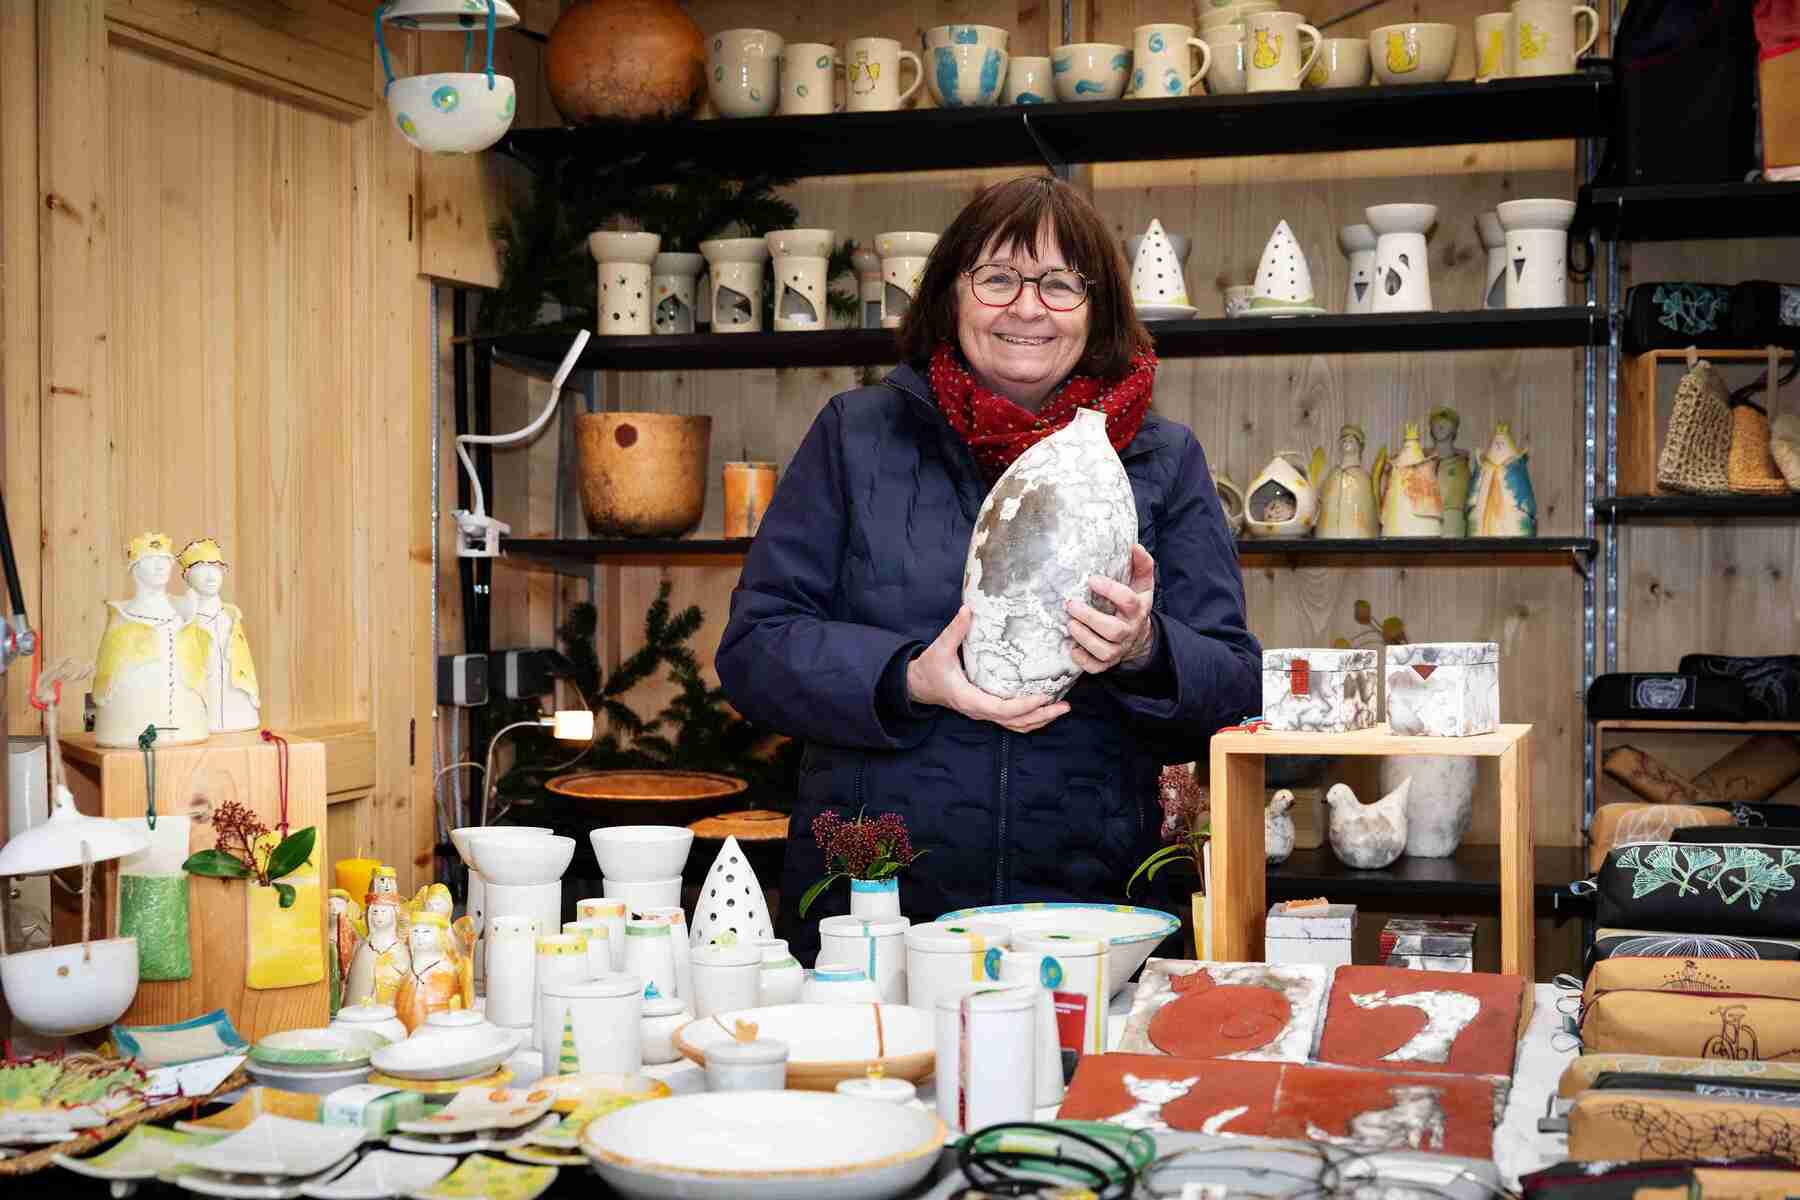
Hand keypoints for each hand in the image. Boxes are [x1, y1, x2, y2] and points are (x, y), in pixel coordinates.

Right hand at [906, 606, 1069, 733]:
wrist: (919, 685)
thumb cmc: (930, 668)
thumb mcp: (939, 648)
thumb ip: (954, 631)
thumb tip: (966, 610)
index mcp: (970, 699)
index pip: (1002, 709)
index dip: (1024, 705)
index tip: (1044, 697)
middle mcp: (979, 711)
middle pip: (1015, 722)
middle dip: (1041, 715)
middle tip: (1064, 706)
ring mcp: (984, 713)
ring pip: (1015, 725)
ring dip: (1039, 719)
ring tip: (1061, 709)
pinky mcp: (987, 710)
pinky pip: (1011, 721)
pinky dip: (1030, 718)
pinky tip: (1044, 708)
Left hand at [1066, 543, 1155, 673]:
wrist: (1138, 638)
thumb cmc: (1134, 605)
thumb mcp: (1142, 585)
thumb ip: (1141, 565)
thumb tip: (1134, 545)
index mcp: (1137, 610)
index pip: (1128, 600)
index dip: (1110, 590)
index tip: (1092, 579)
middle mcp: (1128, 631)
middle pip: (1113, 630)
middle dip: (1090, 617)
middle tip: (1071, 603)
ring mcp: (1118, 649)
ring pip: (1103, 650)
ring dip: (1084, 637)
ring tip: (1070, 623)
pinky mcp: (1106, 663)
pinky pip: (1095, 667)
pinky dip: (1082, 659)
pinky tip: (1072, 647)